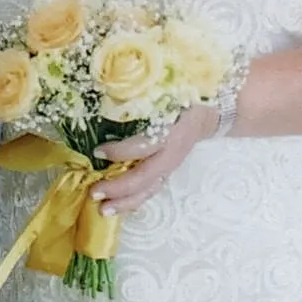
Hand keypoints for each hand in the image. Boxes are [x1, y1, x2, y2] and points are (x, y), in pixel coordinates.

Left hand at [89, 104, 219, 217]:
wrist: (206, 115)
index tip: (97, 152)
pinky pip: (150, 191)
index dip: (121, 152)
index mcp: (170, 132)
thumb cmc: (178, 101)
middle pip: (144, 177)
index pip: (144, 146)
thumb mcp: (164, 95)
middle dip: (118, 187)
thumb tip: (108, 92)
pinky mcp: (166, 173)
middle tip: (94, 192)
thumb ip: (139, 98)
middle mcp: (170, 154)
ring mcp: (169, 167)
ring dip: (125, 202)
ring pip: (148, 190)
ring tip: (103, 210)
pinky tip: (116, 206)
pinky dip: (133, 201)